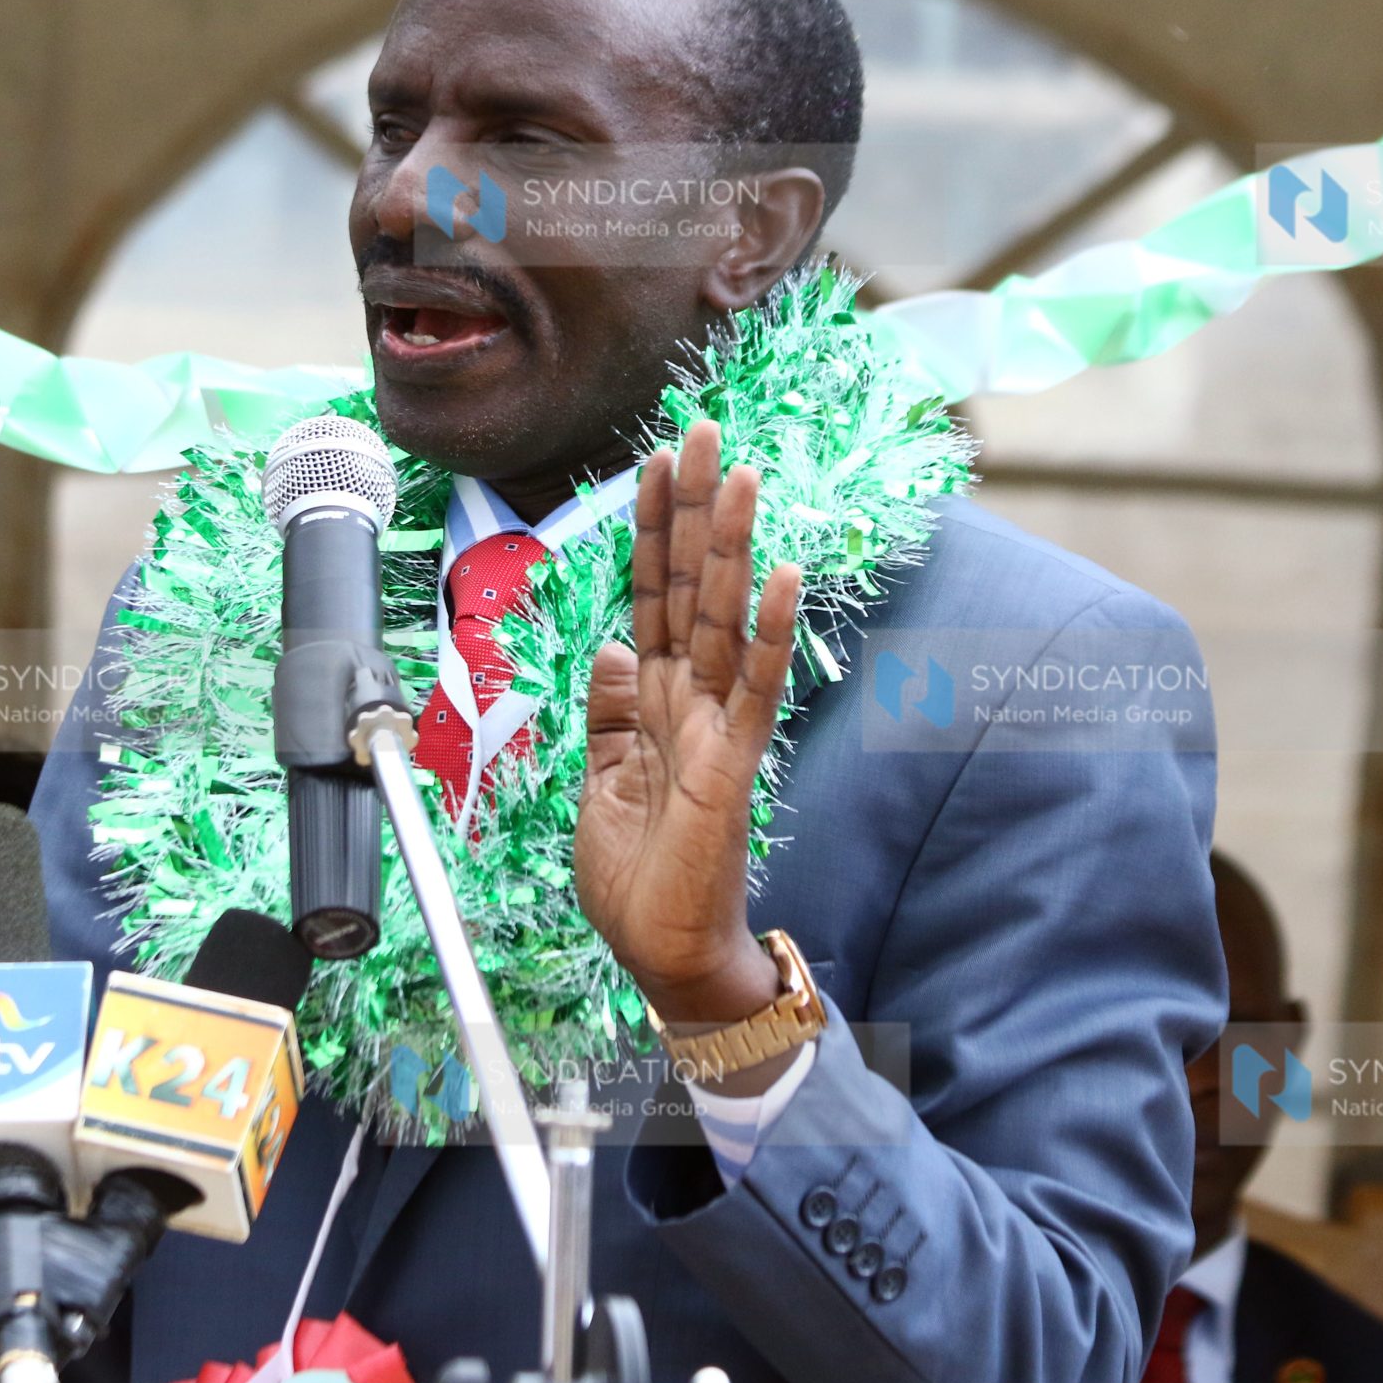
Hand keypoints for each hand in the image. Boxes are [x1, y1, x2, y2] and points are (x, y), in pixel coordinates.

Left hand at [575, 420, 800, 1025]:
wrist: (661, 953)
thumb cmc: (637, 878)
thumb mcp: (602, 781)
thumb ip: (610, 712)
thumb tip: (610, 648)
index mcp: (653, 701)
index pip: (652, 596)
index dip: (651, 531)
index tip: (651, 463)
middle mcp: (690, 699)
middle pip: (688, 585)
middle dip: (691, 508)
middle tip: (698, 429)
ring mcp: (716, 725)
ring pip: (723, 617)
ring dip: (730, 544)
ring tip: (738, 473)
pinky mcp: (735, 763)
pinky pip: (753, 688)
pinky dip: (765, 632)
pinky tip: (780, 575)